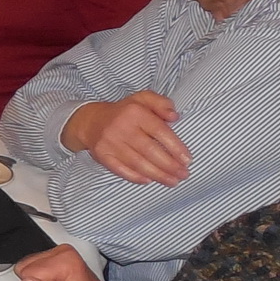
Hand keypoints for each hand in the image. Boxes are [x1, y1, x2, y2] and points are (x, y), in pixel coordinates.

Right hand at [61, 92, 189, 185]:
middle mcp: (121, 127)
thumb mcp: (143, 99)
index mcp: (135, 112)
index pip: (159, 131)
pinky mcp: (102, 155)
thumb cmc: (124, 112)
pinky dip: (135, 177)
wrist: (91, 122)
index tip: (188, 159)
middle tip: (184, 174)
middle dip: (169, 165)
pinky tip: (149, 181)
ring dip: (157, 175)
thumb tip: (174, 116)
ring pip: (137, 163)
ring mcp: (110, 143)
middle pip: (149, 150)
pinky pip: (120, 169)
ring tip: (173, 182)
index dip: (175, 147)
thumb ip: (161, 103)